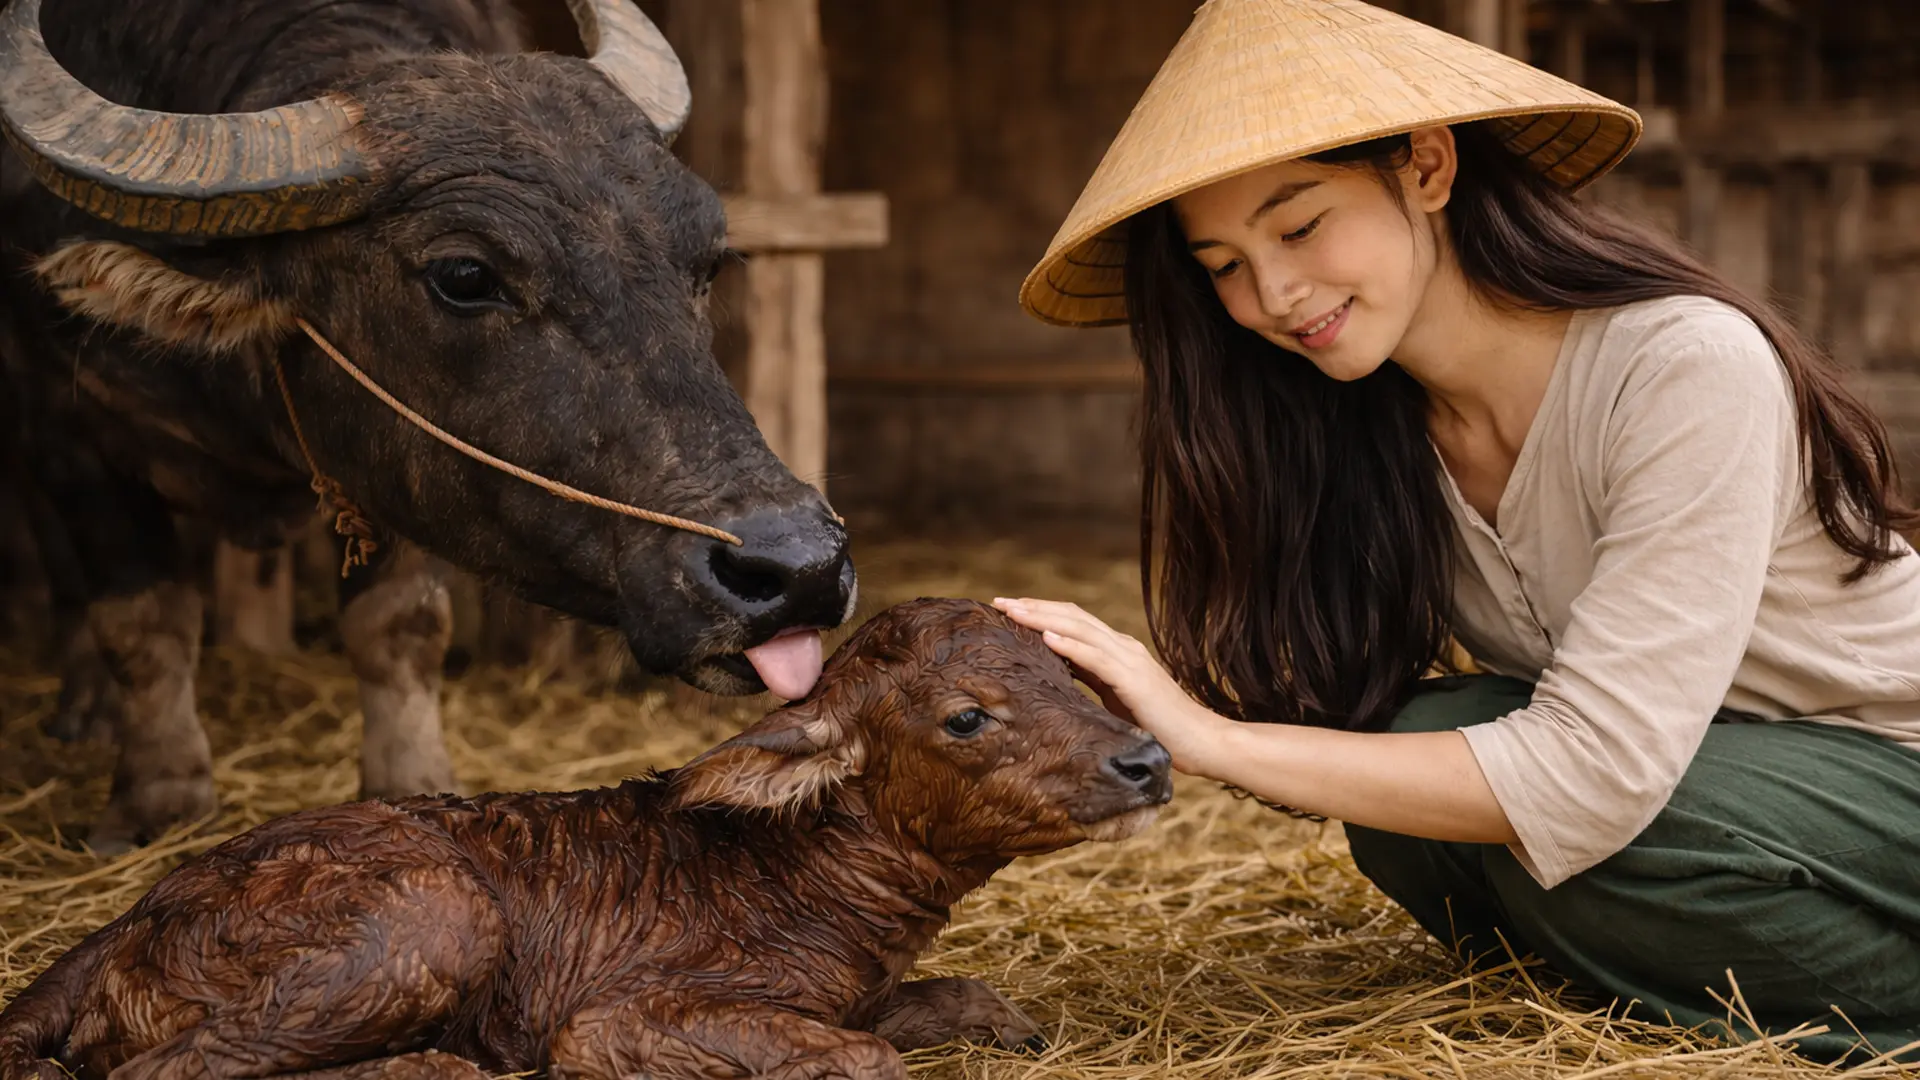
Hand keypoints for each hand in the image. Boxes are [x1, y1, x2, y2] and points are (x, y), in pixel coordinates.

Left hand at [991, 597, 1231, 775]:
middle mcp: (1122, 647)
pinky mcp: (1134, 680)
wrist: (1201, 742)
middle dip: (1033, 607)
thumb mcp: (1112, 697)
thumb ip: (1088, 679)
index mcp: (1116, 650)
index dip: (1041, 612)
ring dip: (1043, 618)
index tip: (1008, 610)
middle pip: (1071, 616)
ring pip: (1079, 629)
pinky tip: (1046, 638)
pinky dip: (1070, 646)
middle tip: (999, 603)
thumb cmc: (1158, 726)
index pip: (1073, 620)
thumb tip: (1052, 671)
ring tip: (1013, 611)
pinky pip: (1096, 659)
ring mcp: (1129, 660)